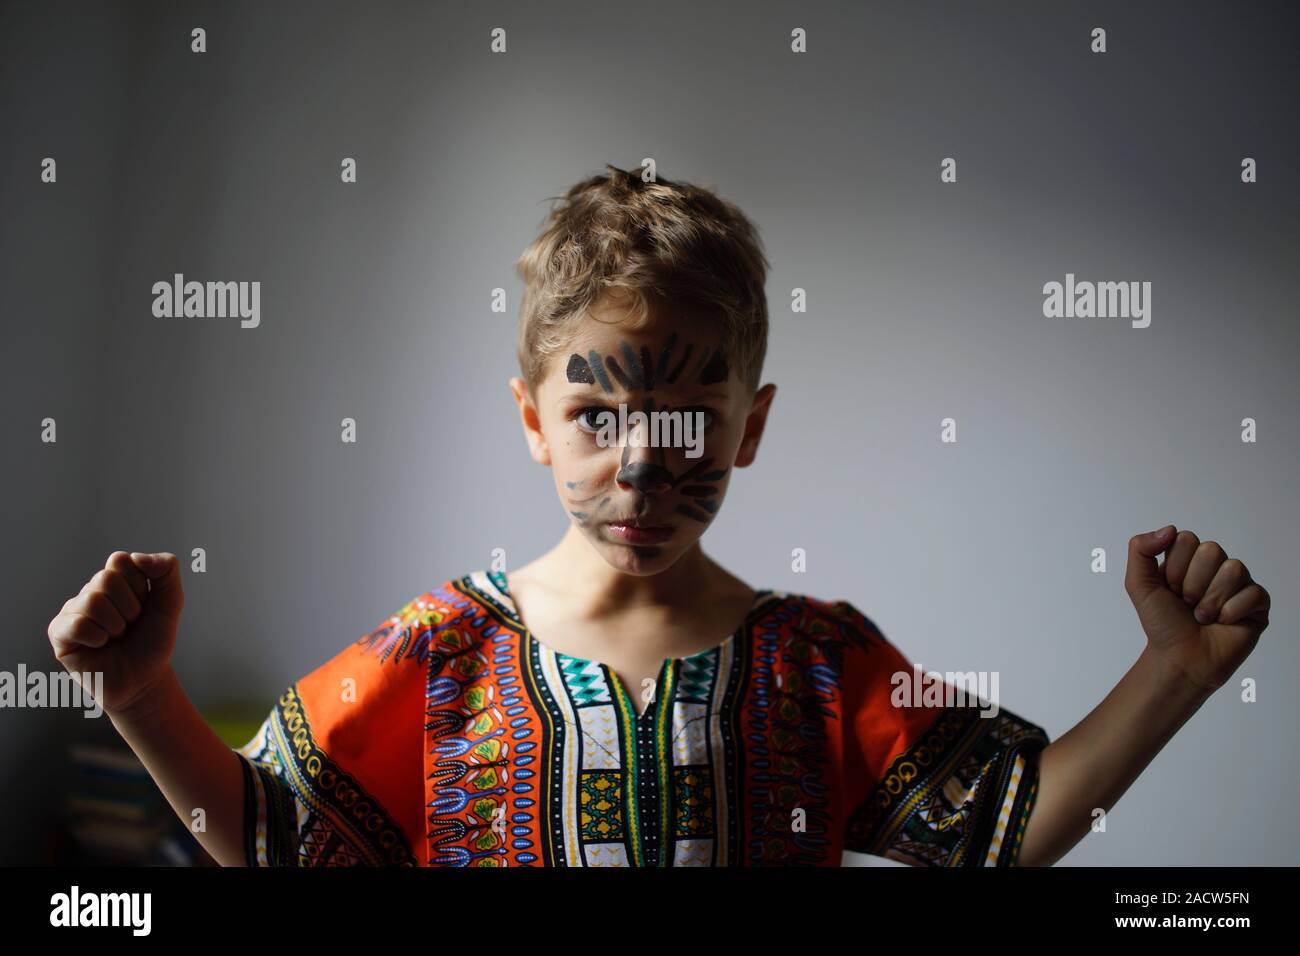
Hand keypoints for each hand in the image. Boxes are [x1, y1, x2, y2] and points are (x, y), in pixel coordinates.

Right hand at [47, 551, 184, 715]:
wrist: (144, 680)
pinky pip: (77, 624)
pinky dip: (98, 638)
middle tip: (130, 626)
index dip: (139, 586)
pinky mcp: (59, 633)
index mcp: (114, 579)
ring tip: (116, 638)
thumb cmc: (153, 642)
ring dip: (115, 625)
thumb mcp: (171, 601)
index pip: (120, 561)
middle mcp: (90, 591)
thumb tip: (136, 557)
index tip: (144, 606)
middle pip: (105, 579)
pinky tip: (100, 646)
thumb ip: (166, 569)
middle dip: (129, 608)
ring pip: (92, 601)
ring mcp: (72, 611)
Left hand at [1125, 526, 1269, 695]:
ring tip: (1202, 616)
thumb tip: (1170, 528)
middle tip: (1186, 603)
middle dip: (1192, 583)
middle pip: (1212, 550)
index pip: (1186, 539)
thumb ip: (1141, 549)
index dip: (1174, 568)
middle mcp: (1216, 566)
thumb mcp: (1138, 584)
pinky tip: (1223, 623)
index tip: (1169, 589)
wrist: (1180, 659)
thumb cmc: (1162, 623)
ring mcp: (1238, 584)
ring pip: (1234, 569)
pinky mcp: (1258, 603)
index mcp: (1188, 558)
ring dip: (1210, 600)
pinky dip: (1231, 612)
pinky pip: (1253, 593)